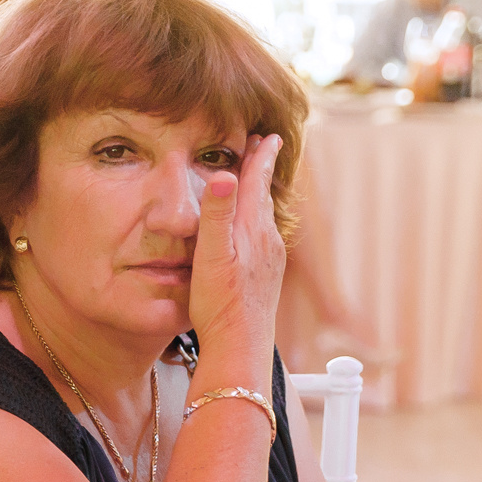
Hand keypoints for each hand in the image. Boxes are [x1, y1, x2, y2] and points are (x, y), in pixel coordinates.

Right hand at [187, 134, 285, 383]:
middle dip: (262, 170)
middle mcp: (267, 242)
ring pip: (266, 218)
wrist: (240, 347)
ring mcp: (270, 261)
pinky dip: (258, 221)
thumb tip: (225, 177)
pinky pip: (264, 238)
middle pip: (265, 196)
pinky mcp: (266, 278)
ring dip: (261, 195)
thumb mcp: (211, 256)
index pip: (257, 183)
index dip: (259, 157)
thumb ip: (217, 215)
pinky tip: (251, 232)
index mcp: (252, 230)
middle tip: (261, 147)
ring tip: (256, 183)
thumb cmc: (220, 305)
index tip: (265, 134)